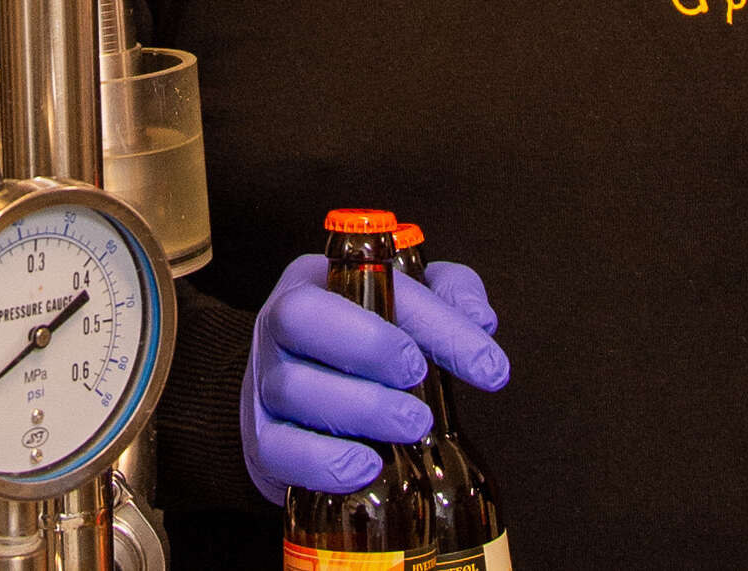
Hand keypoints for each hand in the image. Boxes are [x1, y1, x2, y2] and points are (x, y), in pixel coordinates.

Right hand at [239, 253, 510, 503]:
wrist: (299, 398)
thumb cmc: (362, 342)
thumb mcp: (409, 303)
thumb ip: (449, 295)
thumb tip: (480, 321)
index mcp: (316, 281)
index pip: (369, 281)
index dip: (433, 320)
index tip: (487, 364)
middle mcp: (278, 325)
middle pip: (301, 318)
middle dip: (368, 344)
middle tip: (419, 375)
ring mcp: (263, 382)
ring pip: (293, 388)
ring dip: (361, 409)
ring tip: (412, 425)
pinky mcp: (260, 438)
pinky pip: (277, 450)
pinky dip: (323, 462)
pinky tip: (368, 466)